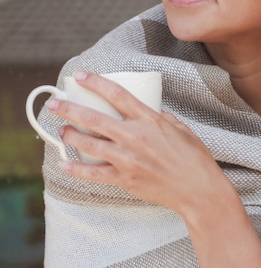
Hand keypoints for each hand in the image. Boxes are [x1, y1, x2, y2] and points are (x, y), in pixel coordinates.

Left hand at [49, 71, 223, 215]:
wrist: (199, 191)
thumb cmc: (194, 158)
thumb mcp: (181, 128)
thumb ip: (160, 117)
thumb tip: (147, 112)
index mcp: (149, 120)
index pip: (117, 95)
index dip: (96, 82)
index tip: (80, 76)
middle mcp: (135, 137)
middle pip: (94, 118)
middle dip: (70, 109)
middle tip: (54, 103)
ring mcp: (128, 159)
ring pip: (90, 144)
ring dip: (71, 136)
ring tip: (61, 129)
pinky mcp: (125, 179)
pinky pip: (94, 174)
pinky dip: (77, 170)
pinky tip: (65, 164)